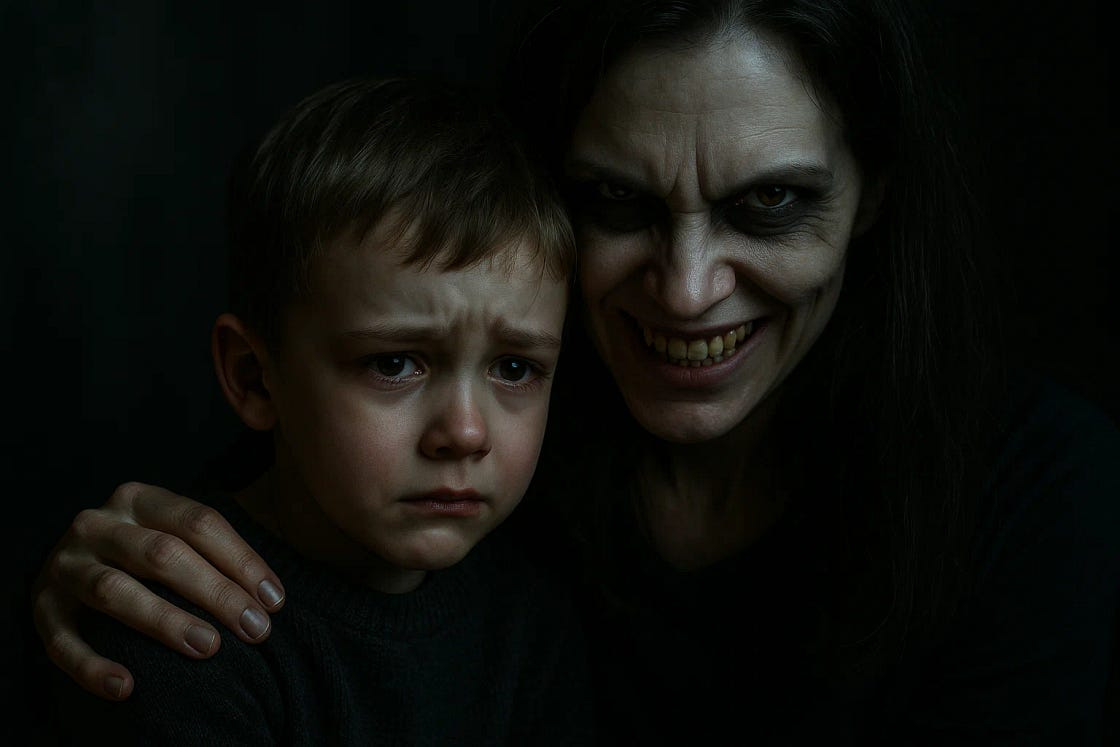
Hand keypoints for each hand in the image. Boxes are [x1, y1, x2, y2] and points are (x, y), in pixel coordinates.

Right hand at [31, 482, 285, 699]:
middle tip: (256, 629)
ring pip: (114, 591)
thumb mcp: (172, 533)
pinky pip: (62, 641)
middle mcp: (98, 524)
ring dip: (165, 622)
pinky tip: (127, 687)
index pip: (199, 522)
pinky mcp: (41, 607)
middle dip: (216, 592)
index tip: (274, 600)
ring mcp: (66, 564)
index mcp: (139, 499)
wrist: (68, 563)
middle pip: (163, 554)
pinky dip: (93, 666)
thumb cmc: (140, 552)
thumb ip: (213, 551)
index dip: (241, 560)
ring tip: (208, 647)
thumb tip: (271, 596)